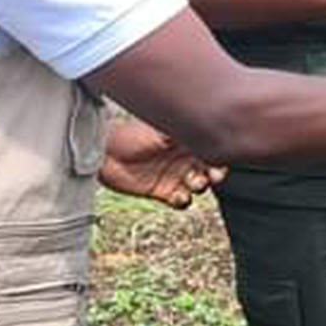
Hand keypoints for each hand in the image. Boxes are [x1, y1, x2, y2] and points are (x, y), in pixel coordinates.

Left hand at [99, 118, 225, 207]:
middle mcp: (184, 156)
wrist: (104, 155)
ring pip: (199, 184)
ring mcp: (175, 175)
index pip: (210, 144)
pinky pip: (182, 201)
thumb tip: (200, 125)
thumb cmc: (129, 135)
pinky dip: (184, 201)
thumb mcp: (158, 130)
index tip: (221, 154)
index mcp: (185, 137)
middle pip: (210, 166)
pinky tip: (178, 196)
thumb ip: (181, 130)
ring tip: (194, 183)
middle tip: (212, 174)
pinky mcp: (164, 192)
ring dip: (201, 185)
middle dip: (216, 171)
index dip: (220, 150)